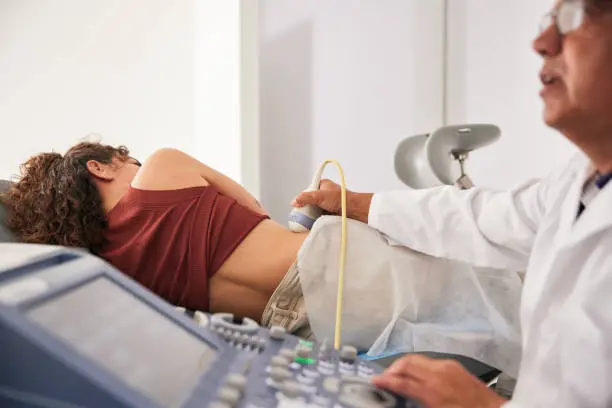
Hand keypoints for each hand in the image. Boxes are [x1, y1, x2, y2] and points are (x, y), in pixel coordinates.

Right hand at [291, 179, 372, 222]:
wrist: (354, 210)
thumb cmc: (341, 200)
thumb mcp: (319, 196)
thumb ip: (305, 197)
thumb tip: (294, 202)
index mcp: (322, 185)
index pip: (307, 191)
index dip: (302, 198)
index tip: (297, 206)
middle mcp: (324, 194)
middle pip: (309, 201)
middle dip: (305, 208)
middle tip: (300, 215)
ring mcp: (327, 204)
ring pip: (314, 209)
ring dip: (310, 215)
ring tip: (305, 221)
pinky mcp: (329, 212)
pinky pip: (319, 216)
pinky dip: (316, 219)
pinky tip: (312, 223)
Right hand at [372, 355, 506, 407]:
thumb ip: (417, 402)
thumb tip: (404, 398)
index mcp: (433, 390)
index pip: (401, 381)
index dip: (385, 381)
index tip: (375, 382)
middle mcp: (439, 373)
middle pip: (407, 362)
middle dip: (392, 368)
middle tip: (385, 378)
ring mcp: (448, 366)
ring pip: (418, 359)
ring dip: (405, 366)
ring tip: (399, 377)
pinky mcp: (456, 366)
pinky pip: (430, 361)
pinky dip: (419, 366)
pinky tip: (419, 376)